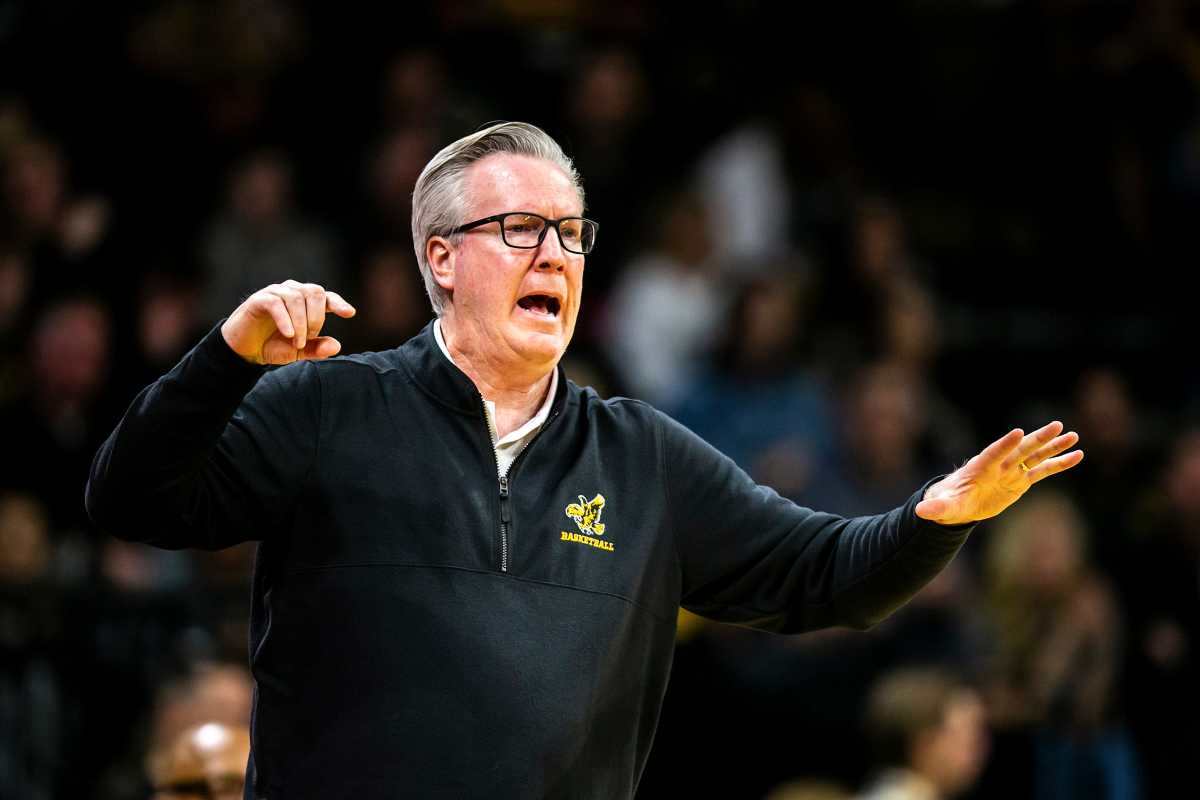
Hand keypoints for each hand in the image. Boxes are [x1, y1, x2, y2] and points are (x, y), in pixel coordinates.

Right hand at [221, 280, 355, 364]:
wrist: (243, 349)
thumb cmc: (272, 345)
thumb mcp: (298, 352)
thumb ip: (317, 349)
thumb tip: (337, 345)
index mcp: (305, 303)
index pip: (326, 297)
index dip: (339, 303)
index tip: (350, 313)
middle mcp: (292, 292)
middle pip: (314, 292)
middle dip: (316, 317)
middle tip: (308, 338)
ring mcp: (275, 293)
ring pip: (296, 297)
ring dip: (300, 323)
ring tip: (297, 343)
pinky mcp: (259, 299)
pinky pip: (276, 302)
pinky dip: (285, 319)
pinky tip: (289, 335)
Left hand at [914, 421, 1083, 524]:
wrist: (960, 502)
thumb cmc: (949, 501)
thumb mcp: (943, 506)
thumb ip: (935, 508)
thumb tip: (920, 511)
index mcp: (980, 468)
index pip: (993, 453)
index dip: (1004, 444)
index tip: (1018, 432)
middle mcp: (999, 465)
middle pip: (1020, 449)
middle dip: (1037, 439)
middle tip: (1056, 426)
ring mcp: (1012, 471)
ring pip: (1035, 456)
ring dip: (1053, 446)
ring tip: (1074, 435)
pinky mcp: (1021, 480)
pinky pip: (1043, 471)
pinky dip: (1059, 464)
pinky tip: (1078, 455)